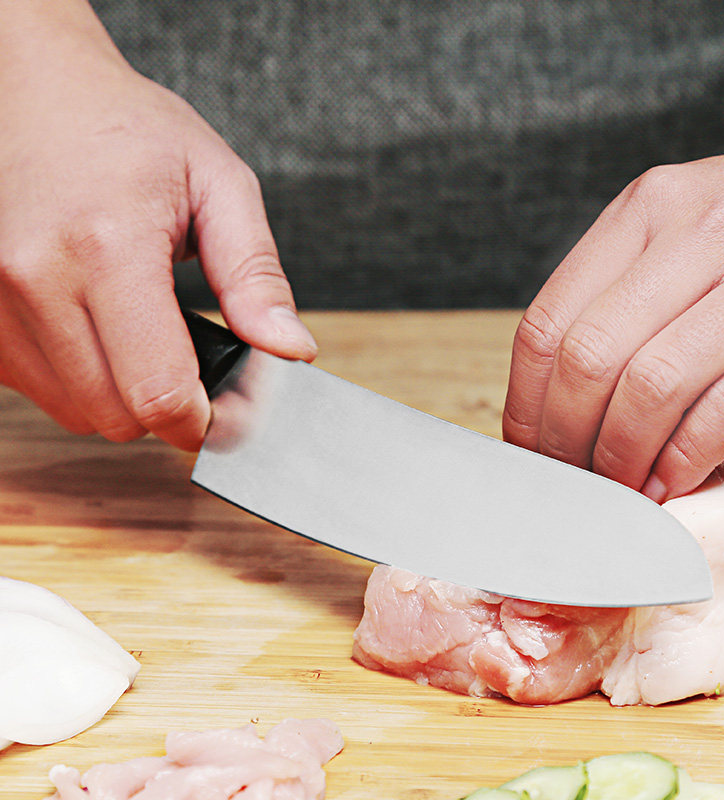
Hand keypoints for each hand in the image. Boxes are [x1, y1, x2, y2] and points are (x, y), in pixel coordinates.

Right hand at [0, 0, 315, 450]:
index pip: (158, 392)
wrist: (36, 92)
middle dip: (166, 408)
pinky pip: (39, 390)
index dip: (201, 420)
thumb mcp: (220, 187)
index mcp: (108, 247)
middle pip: (117, 417)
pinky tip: (99, 330)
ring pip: (77, 412)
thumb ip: (256, 276)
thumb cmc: (133, 132)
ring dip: (122, 396)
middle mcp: (35, 278)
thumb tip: (290, 350)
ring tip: (143, 335)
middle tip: (189, 363)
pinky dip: (80, 379)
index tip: (222, 409)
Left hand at [503, 139, 723, 501]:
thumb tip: (556, 404)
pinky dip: (687, 458)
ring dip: (623, 456)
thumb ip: (619, 295)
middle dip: (567, 438)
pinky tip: (672, 478)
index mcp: (645, 209)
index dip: (526, 404)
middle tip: (573, 476)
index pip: (548, 323)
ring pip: (652, 386)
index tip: (529, 445)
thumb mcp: (679, 231)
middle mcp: (698, 231)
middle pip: (589, 359)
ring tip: (621, 486)